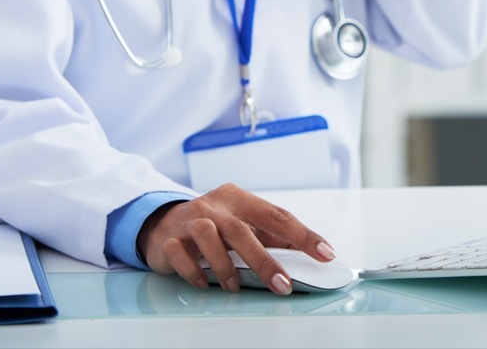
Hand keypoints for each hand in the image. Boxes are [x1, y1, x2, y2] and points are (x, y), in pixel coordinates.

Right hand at [136, 184, 335, 294]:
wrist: (161, 222)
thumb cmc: (211, 223)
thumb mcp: (241, 222)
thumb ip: (269, 236)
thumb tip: (305, 253)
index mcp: (239, 198)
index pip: (277, 215)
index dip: (303, 235)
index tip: (324, 253)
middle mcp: (215, 205)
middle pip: (242, 230)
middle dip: (265, 261)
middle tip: (282, 284)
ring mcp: (189, 220)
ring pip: (208, 237)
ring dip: (225, 267)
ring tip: (234, 286)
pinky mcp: (168, 239)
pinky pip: (180, 255)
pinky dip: (194, 272)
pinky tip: (204, 282)